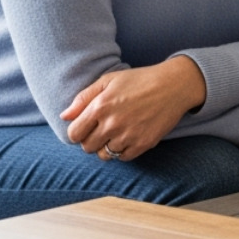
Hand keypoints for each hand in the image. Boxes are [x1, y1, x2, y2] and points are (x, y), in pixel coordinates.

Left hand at [61, 56, 206, 161]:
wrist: (173, 85)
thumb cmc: (139, 80)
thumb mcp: (109, 80)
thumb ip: (83, 98)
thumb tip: (64, 116)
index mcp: (100, 107)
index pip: (74, 134)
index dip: (77, 132)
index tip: (86, 127)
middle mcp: (112, 124)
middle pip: (87, 147)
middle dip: (91, 140)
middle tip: (103, 129)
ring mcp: (128, 136)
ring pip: (105, 155)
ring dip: (107, 147)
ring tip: (116, 133)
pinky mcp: (143, 144)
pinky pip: (123, 158)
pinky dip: (123, 150)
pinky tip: (129, 137)